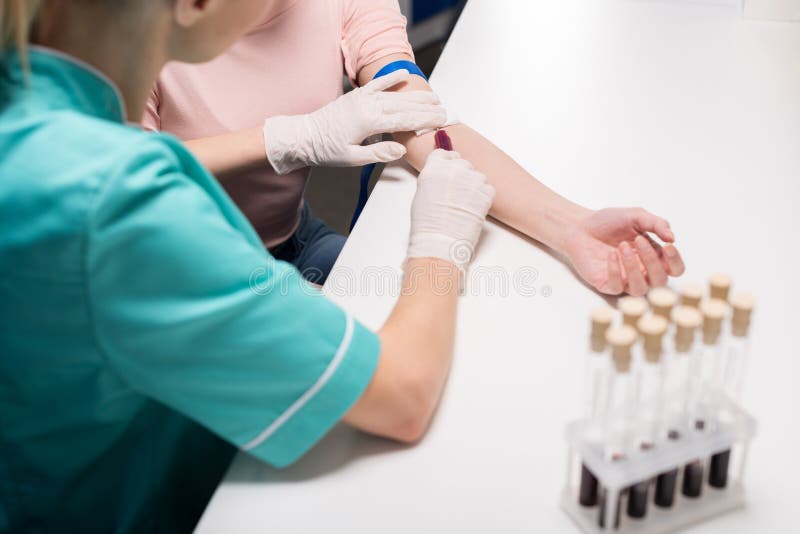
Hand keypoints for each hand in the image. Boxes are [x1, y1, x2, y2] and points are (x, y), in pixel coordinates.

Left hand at [263, 70, 446, 173]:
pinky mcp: (356, 96)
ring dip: (416, 96)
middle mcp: (368, 107)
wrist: (305, 137)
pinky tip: (404, 75)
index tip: (441, 121)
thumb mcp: (353, 159)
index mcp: (369, 123)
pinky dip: (391, 79)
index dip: (425, 121)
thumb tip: (402, 149)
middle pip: (404, 106)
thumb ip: (378, 153)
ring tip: (434, 97)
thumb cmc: (327, 151)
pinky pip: (377, 84)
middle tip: (445, 111)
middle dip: (426, 108)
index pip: (405, 121)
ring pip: (395, 96)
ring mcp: (362, 99)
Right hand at [408, 150, 494, 268]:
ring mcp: (472, 179)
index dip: (447, 162)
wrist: (441, 240)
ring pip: (477, 175)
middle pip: (462, 163)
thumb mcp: (422, 192)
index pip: (444, 153)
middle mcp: (454, 168)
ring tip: (464, 204)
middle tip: (456, 192)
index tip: (448, 169)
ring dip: (473, 186)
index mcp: (435, 167)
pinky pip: (487, 188)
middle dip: (461, 175)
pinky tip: (472, 208)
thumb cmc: (428, 222)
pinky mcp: (486, 191)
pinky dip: (482, 197)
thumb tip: (443, 176)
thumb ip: (434, 177)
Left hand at [562, 208, 684, 295]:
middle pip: (660, 281)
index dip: (676, 261)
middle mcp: (642, 272)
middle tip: (640, 240)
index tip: (668, 246)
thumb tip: (672, 237)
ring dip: (634, 267)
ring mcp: (625, 280)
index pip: (675, 269)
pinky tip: (610, 255)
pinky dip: (615, 271)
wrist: (580, 226)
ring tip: (622, 246)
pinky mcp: (607, 284)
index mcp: (654, 257)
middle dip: (652, 261)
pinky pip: (616, 288)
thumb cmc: (608, 222)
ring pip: (640, 289)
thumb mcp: (636, 216)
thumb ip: (656, 223)